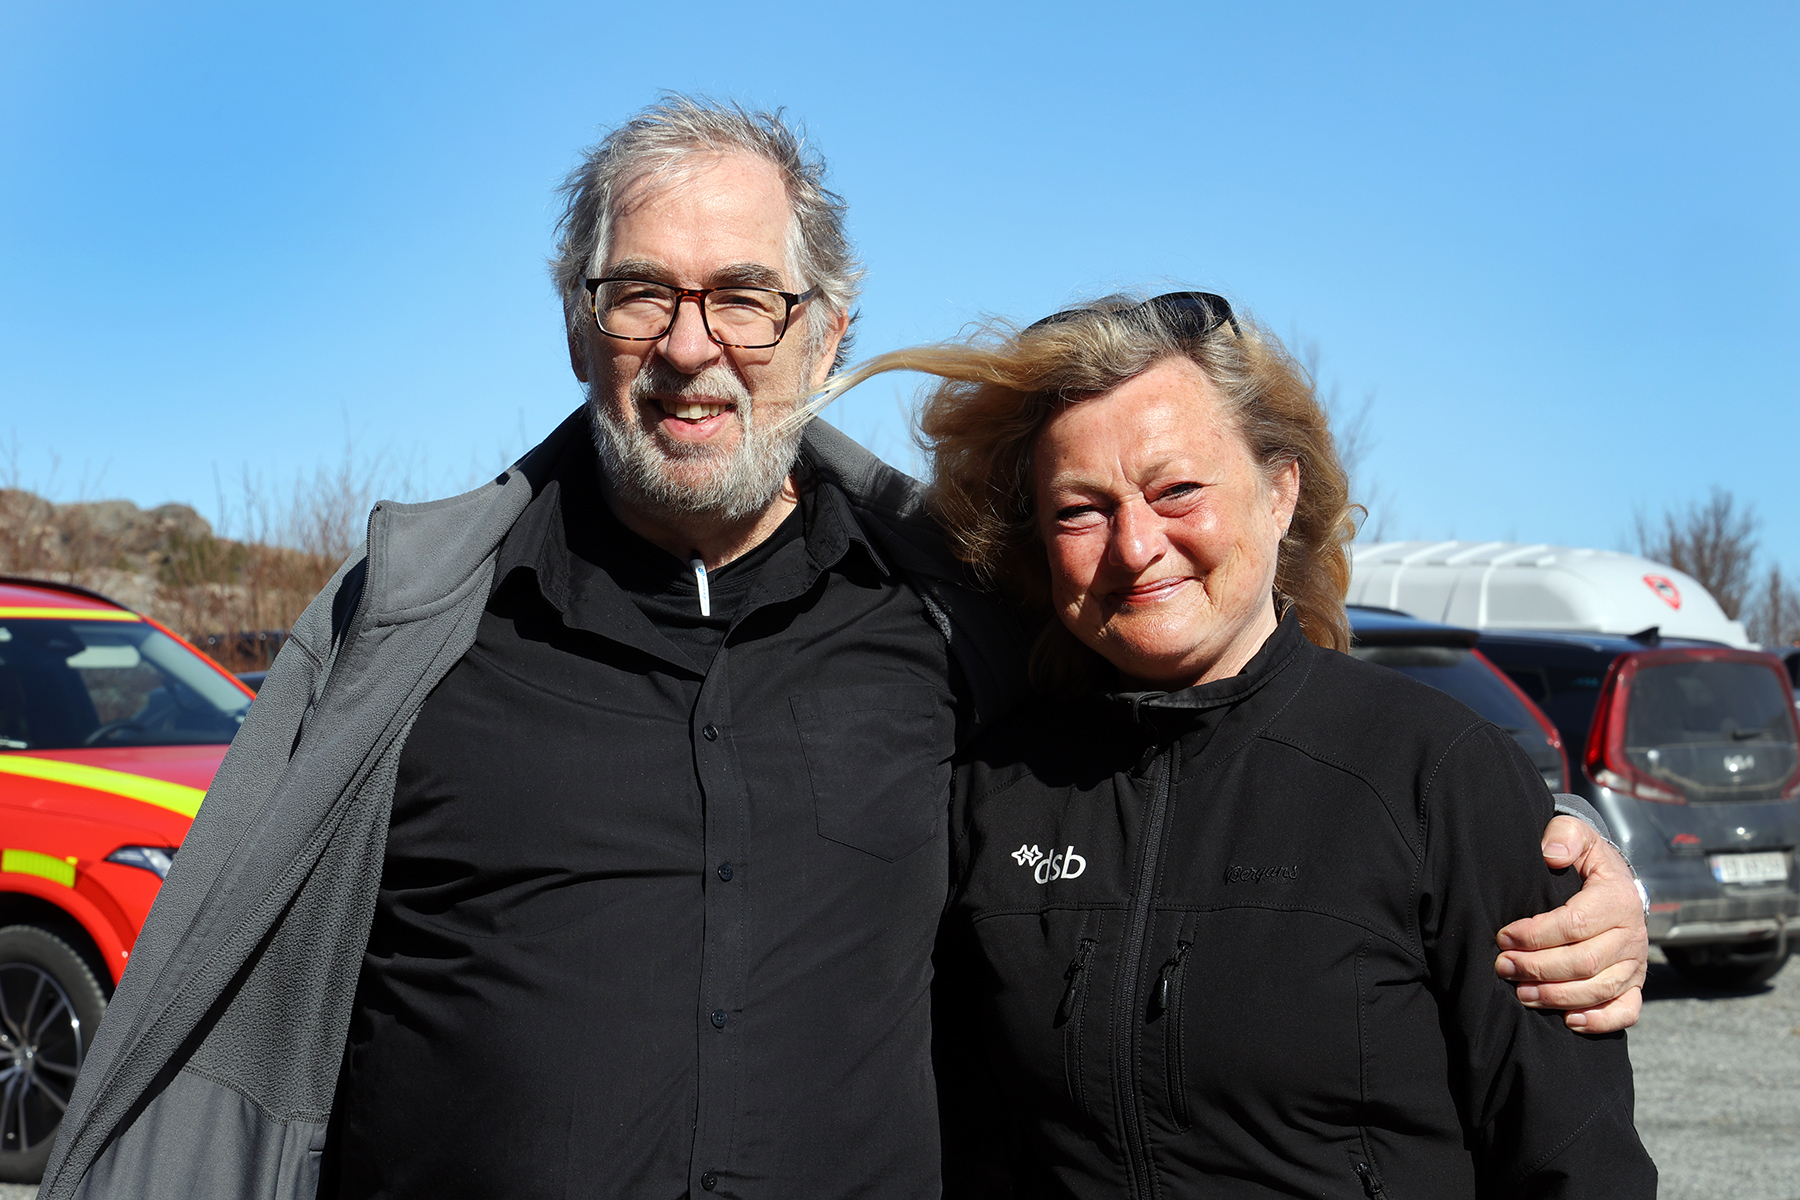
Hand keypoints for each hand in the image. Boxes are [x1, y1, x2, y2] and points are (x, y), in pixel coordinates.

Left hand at [1493, 815, 1648, 1032]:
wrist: (1613, 882)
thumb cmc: (1584, 860)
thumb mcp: (1577, 835)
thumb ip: (1564, 836)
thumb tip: (1551, 853)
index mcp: (1617, 899)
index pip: (1575, 924)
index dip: (1536, 934)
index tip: (1504, 936)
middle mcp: (1632, 935)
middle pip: (1584, 962)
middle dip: (1538, 968)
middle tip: (1503, 966)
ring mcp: (1636, 963)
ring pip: (1599, 990)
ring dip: (1557, 996)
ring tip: (1521, 993)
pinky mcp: (1635, 983)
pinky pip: (1626, 1011)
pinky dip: (1600, 1021)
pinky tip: (1568, 1021)